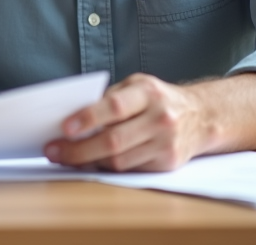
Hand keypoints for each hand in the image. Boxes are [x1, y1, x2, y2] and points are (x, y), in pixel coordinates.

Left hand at [44, 72, 209, 171]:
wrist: (201, 116)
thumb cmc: (158, 99)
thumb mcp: (137, 86)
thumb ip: (109, 98)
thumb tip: (72, 117)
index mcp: (149, 93)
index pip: (115, 106)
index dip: (88, 118)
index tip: (64, 128)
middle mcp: (160, 118)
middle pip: (114, 140)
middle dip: (78, 149)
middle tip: (54, 151)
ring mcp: (165, 143)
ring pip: (119, 160)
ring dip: (88, 161)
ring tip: (67, 157)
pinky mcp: (167, 163)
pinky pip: (129, 170)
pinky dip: (107, 167)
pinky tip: (92, 162)